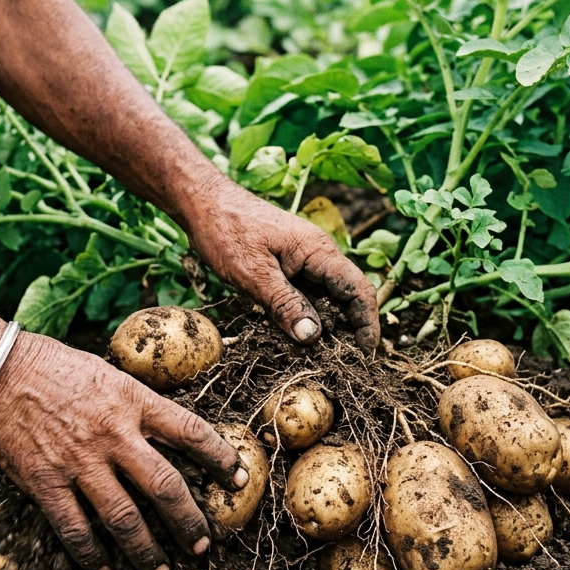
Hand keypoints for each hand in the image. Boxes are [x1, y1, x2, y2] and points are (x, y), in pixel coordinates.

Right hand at [0, 332, 247, 569]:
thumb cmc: (53, 366)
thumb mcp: (109, 374)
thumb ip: (138, 404)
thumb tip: (170, 431)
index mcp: (133, 401)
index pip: (191, 432)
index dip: (220, 458)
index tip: (238, 479)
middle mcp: (113, 434)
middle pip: (165, 486)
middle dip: (189, 520)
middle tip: (204, 544)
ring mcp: (79, 462)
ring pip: (124, 517)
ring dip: (146, 550)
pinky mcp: (44, 482)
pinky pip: (74, 528)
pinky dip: (90, 554)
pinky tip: (103, 569)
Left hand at [185, 183, 380, 350]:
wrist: (203, 203)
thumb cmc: (226, 231)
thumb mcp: (254, 274)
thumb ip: (284, 304)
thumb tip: (312, 337)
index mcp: (319, 252)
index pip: (359, 290)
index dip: (367, 324)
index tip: (366, 355)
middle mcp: (318, 257)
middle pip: (348, 298)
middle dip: (350, 331)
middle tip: (343, 367)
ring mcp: (304, 263)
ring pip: (326, 300)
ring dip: (327, 328)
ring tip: (322, 361)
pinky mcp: (288, 269)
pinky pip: (306, 297)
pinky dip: (306, 318)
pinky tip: (297, 340)